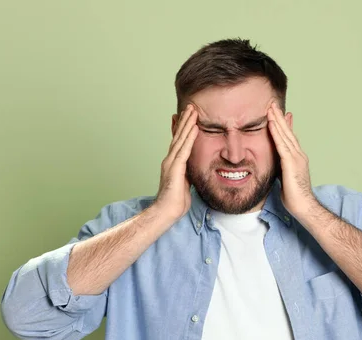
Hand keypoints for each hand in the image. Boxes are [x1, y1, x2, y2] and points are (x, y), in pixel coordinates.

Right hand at [154, 104, 198, 219]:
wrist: (166, 212)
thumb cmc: (175, 201)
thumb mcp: (185, 183)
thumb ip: (188, 174)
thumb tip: (194, 170)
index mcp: (173, 163)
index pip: (178, 142)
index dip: (182, 128)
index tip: (186, 116)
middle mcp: (170, 159)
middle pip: (179, 136)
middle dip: (185, 120)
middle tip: (190, 106)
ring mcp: (171, 163)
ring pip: (181, 138)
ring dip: (187, 123)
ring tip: (193, 110)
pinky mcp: (176, 168)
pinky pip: (185, 149)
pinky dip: (190, 137)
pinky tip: (195, 127)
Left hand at [267, 103, 316, 217]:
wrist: (304, 207)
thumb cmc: (295, 197)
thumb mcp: (285, 179)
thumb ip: (281, 169)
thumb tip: (276, 167)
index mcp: (297, 159)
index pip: (289, 138)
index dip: (284, 125)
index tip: (279, 114)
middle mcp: (299, 155)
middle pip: (288, 132)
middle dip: (280, 117)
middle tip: (273, 103)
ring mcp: (296, 158)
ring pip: (285, 135)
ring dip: (277, 120)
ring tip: (270, 107)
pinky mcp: (291, 163)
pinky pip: (281, 144)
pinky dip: (276, 132)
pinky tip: (271, 122)